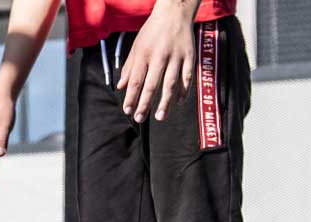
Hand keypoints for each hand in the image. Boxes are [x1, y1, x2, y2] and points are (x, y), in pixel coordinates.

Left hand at [117, 1, 197, 122]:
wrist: (174, 12)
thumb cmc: (152, 31)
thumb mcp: (137, 46)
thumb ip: (129, 68)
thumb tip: (120, 87)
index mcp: (144, 54)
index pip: (136, 80)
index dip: (131, 97)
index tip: (127, 111)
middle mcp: (159, 56)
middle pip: (152, 84)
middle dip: (145, 103)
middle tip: (140, 118)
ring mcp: (176, 56)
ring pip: (170, 83)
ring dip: (165, 102)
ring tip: (160, 116)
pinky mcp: (190, 56)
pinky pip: (187, 76)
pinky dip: (184, 90)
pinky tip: (178, 102)